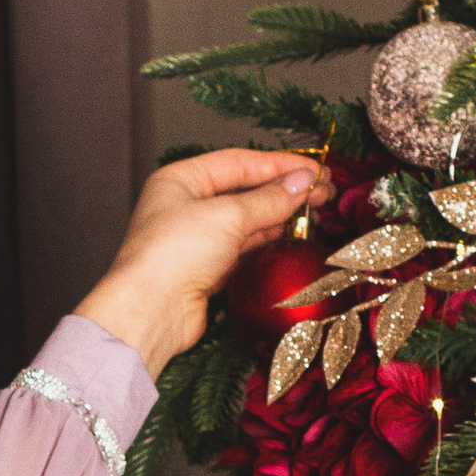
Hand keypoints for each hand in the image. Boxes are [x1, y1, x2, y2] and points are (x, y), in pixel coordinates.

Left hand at [74, 148, 334, 377]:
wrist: (151, 312)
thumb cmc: (175, 253)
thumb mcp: (228, 215)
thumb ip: (269, 199)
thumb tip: (304, 182)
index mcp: (180, 180)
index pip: (238, 162)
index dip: (279, 164)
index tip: (315, 168)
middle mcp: (184, 206)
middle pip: (243, 190)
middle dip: (283, 189)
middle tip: (323, 190)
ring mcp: (195, 239)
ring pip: (245, 220)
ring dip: (279, 215)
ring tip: (315, 210)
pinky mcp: (205, 270)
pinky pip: (242, 248)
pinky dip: (267, 240)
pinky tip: (291, 235)